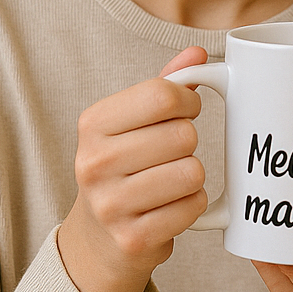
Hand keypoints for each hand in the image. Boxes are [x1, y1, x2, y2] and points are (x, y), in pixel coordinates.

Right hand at [57, 46, 211, 291]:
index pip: (163, 94)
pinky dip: (192, 206)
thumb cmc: (126, 166)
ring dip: (193, 177)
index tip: (184, 113)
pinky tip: (171, 207)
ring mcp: (110, 204)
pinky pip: (193, 207)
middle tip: (172, 154)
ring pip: (193, 172)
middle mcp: (94, 162)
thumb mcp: (134, 121)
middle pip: (183, 135)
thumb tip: (198, 53)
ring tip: (170, 181)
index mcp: (93, 123)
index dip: (188, 102)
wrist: (98, 236)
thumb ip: (166, 84)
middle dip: (189, 143)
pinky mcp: (132, 239)